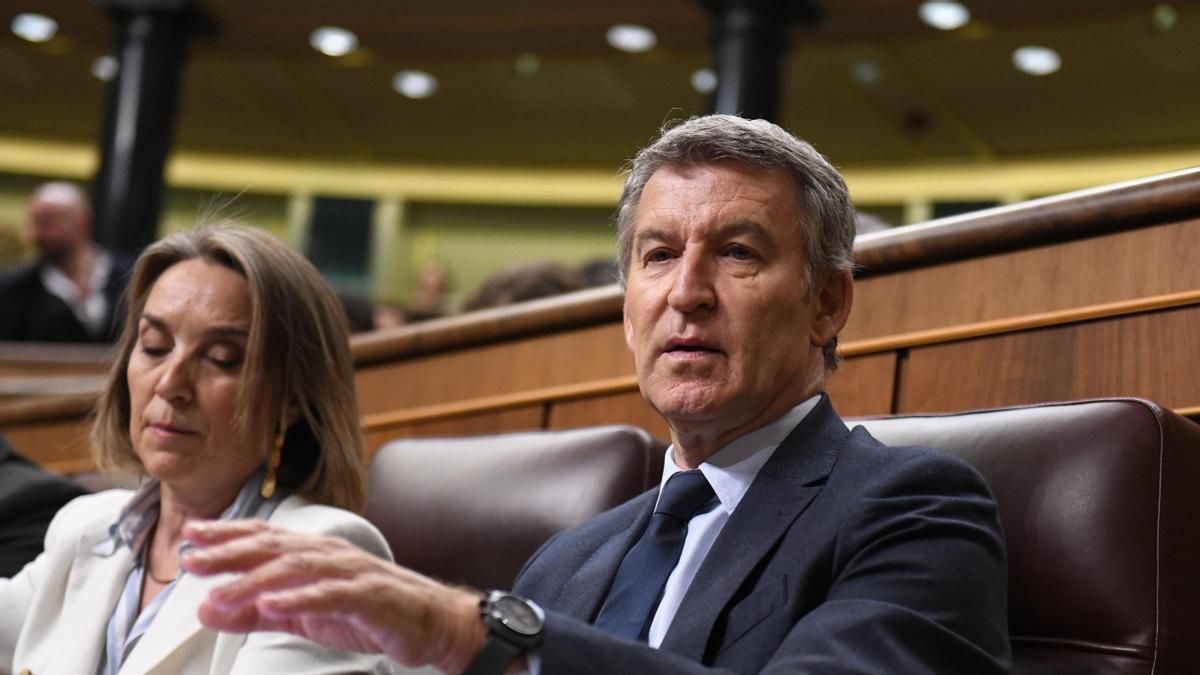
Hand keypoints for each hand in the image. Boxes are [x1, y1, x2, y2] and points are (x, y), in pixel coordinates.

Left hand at [181, 519, 485, 672]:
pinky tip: (274, 604)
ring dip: (255, 579)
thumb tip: (207, 608)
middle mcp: (330, 555)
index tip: (192, 536)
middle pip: (275, 547)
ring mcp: (351, 573)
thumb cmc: (369, 613)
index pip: (265, 538)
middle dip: (231, 551)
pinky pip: (331, 595)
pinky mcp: (369, 596)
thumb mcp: (303, 615)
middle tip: (194, 558)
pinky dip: (300, 599)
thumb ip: (256, 612)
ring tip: (222, 592)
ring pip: (297, 569)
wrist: (432, 622)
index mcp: (315, 553)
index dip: (228, 535)